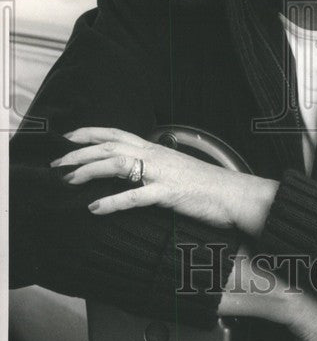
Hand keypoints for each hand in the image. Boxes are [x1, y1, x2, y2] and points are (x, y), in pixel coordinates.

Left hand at [51, 127, 277, 235]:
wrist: (235, 194)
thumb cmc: (207, 185)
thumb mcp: (176, 169)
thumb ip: (154, 166)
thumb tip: (134, 171)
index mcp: (157, 149)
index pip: (117, 133)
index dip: (90, 133)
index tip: (67, 137)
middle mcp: (156, 156)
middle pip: (110, 146)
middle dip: (79, 153)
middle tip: (56, 164)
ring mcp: (162, 173)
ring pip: (118, 164)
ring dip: (89, 171)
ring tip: (68, 181)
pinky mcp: (169, 193)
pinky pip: (135, 197)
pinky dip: (111, 201)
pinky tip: (94, 207)